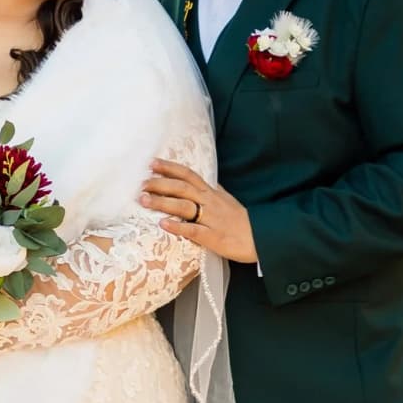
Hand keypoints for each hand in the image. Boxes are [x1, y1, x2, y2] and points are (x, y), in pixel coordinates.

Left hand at [141, 159, 256, 263]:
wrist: (261, 238)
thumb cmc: (241, 220)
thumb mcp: (227, 199)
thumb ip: (212, 190)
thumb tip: (203, 180)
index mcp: (211, 193)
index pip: (188, 175)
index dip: (170, 168)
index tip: (152, 164)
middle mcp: (209, 203)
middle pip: (182, 188)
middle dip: (160, 184)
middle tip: (141, 183)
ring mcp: (211, 219)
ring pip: (184, 206)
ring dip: (163, 202)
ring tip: (144, 200)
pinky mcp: (213, 237)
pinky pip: (193, 230)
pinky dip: (178, 227)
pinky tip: (163, 224)